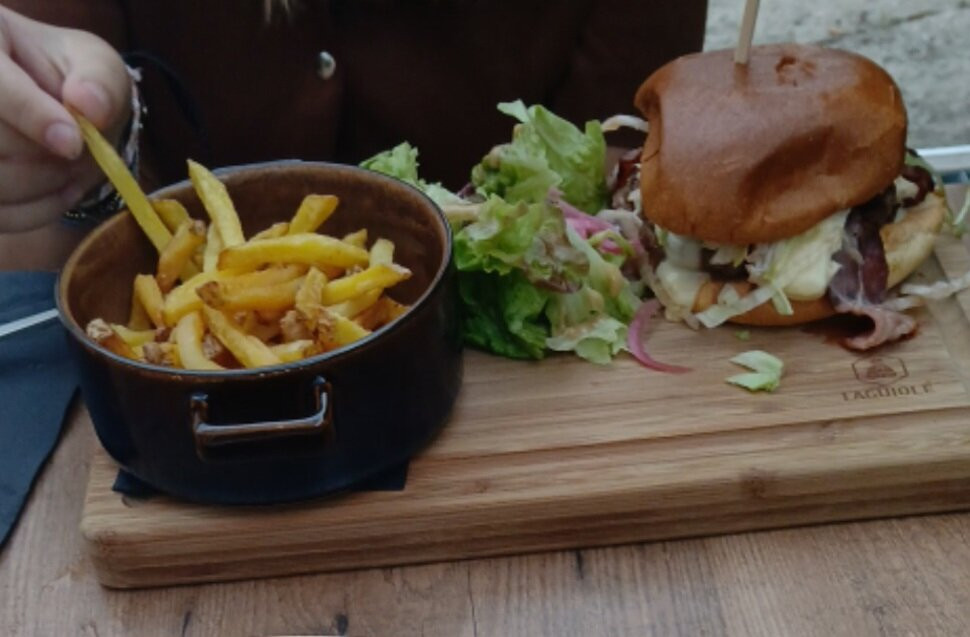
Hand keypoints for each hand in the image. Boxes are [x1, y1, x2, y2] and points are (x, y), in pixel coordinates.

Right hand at [0, 6, 129, 232]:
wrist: (53, 107)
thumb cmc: (71, 78)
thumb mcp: (96, 64)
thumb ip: (100, 79)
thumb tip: (88, 106)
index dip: (31, 116)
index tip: (73, 143)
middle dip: (44, 158)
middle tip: (78, 154)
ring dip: (41, 186)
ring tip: (70, 168)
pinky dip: (35, 210)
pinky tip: (58, 189)